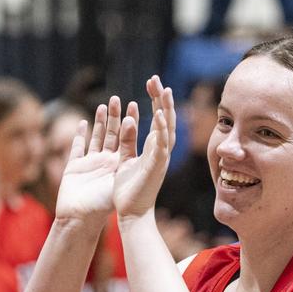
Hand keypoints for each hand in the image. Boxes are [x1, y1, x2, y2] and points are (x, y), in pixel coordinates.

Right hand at [55, 96, 139, 222]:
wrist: (79, 220)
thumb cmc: (102, 204)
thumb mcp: (120, 176)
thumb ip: (127, 151)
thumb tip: (133, 125)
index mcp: (120, 166)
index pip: (128, 138)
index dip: (131, 121)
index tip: (135, 104)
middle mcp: (106, 163)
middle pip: (112, 135)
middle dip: (115, 117)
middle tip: (117, 98)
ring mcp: (90, 164)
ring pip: (96, 138)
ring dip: (99, 122)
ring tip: (104, 106)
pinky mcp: (74, 168)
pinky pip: (77, 148)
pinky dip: (79, 136)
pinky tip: (82, 123)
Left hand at [112, 77, 175, 220]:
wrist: (132, 213)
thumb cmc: (129, 190)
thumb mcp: (125, 160)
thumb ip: (127, 142)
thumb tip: (127, 121)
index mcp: (153, 148)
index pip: (157, 118)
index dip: (155, 100)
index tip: (151, 83)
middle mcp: (160, 150)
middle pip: (164, 118)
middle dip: (160, 98)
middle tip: (155, 78)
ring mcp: (160, 158)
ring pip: (166, 128)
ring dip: (165, 109)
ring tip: (163, 90)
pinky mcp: (156, 166)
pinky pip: (160, 145)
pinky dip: (161, 129)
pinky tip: (158, 115)